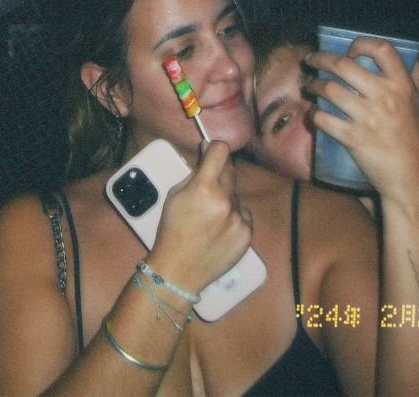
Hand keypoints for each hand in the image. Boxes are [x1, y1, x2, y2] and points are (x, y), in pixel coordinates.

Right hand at [147, 141, 251, 295]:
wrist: (179, 270)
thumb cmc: (171, 230)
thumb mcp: (174, 196)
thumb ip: (193, 174)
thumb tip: (207, 151)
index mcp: (203, 188)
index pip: (221, 151)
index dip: (215, 148)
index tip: (211, 151)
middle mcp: (225, 200)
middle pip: (231, 171)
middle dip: (219, 174)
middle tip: (208, 186)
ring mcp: (239, 218)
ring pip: (236, 196)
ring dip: (226, 199)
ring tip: (211, 218)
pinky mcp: (247, 234)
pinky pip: (243, 216)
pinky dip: (234, 219)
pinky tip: (220, 230)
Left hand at [305, 37, 418, 205]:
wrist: (412, 175)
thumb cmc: (416, 138)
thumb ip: (416, 79)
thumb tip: (410, 57)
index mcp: (402, 85)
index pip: (382, 49)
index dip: (361, 43)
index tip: (349, 50)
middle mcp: (384, 97)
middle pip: (344, 65)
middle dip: (321, 58)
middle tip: (311, 59)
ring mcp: (367, 117)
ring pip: (329, 89)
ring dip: (313, 85)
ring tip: (309, 86)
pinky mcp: (353, 138)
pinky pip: (323, 118)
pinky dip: (313, 114)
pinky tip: (311, 112)